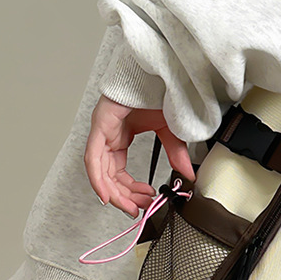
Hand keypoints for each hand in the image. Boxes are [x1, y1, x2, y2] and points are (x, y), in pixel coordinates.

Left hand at [84, 94, 194, 216]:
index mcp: (121, 135)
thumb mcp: (171, 131)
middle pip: (108, 174)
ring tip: (129, 206)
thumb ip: (175, 154)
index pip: (118, 171)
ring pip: (99, 170)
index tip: (144, 202)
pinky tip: (107, 195)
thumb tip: (187, 176)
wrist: (161, 71)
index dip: (130, 190)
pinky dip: (98, 178)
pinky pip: (93, 158)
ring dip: (113, 192)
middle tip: (138, 208)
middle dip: (123, 195)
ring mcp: (102, 129)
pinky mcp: (100, 124)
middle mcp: (108, 134)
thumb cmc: (160, 93)